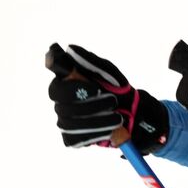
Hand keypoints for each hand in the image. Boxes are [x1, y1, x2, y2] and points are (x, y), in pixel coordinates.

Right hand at [46, 44, 168, 152]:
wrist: (132, 113)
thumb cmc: (116, 89)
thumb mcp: (109, 73)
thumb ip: (91, 62)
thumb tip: (70, 49)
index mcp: (68, 80)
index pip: (55, 78)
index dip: (64, 78)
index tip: (86, 80)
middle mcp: (61, 100)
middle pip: (61, 103)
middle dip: (89, 104)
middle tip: (112, 101)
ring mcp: (64, 119)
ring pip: (69, 123)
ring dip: (96, 121)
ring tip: (117, 118)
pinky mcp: (71, 137)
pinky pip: (75, 138)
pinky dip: (94, 134)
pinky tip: (109, 130)